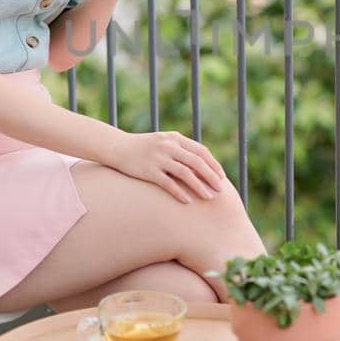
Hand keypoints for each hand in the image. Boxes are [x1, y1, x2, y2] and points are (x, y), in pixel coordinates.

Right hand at [112, 129, 228, 203]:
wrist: (117, 147)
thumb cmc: (144, 147)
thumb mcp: (164, 141)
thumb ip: (181, 148)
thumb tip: (201, 163)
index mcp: (175, 138)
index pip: (201, 151)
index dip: (213, 164)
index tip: (222, 177)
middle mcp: (169, 146)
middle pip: (196, 162)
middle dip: (211, 177)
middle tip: (220, 190)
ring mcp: (159, 158)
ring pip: (185, 173)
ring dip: (199, 186)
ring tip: (208, 197)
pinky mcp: (148, 171)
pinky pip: (168, 183)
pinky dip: (179, 192)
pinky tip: (188, 201)